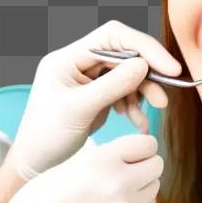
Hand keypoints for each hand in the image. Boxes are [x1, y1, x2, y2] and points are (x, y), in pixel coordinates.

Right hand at [0, 132, 164, 202]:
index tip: (127, 152)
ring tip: (116, 190)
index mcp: (103, 161)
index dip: (138, 146)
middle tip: (123, 171)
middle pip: (156, 163)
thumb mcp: (73, 164)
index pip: (147, 143)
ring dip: (142, 184)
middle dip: (143, 164)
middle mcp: (121, 184)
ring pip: (154, 185)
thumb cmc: (44, 201)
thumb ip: (107, 156)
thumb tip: (134, 152)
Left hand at [4, 19, 182, 181]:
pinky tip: (138, 122)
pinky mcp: (97, 94)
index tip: (167, 66)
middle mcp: (79, 62)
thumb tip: (143, 65)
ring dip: (144, 91)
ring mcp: (89, 78)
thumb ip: (111, 86)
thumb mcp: (79, 111)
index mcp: (67, 58)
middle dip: (147, 73)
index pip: (112, 37)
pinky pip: (124, 91)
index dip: (143, 46)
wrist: (35, 165)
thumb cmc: (46, 138)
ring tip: (154, 110)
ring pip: (128, 73)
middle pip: (124, 54)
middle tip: (164, 94)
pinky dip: (135, 106)